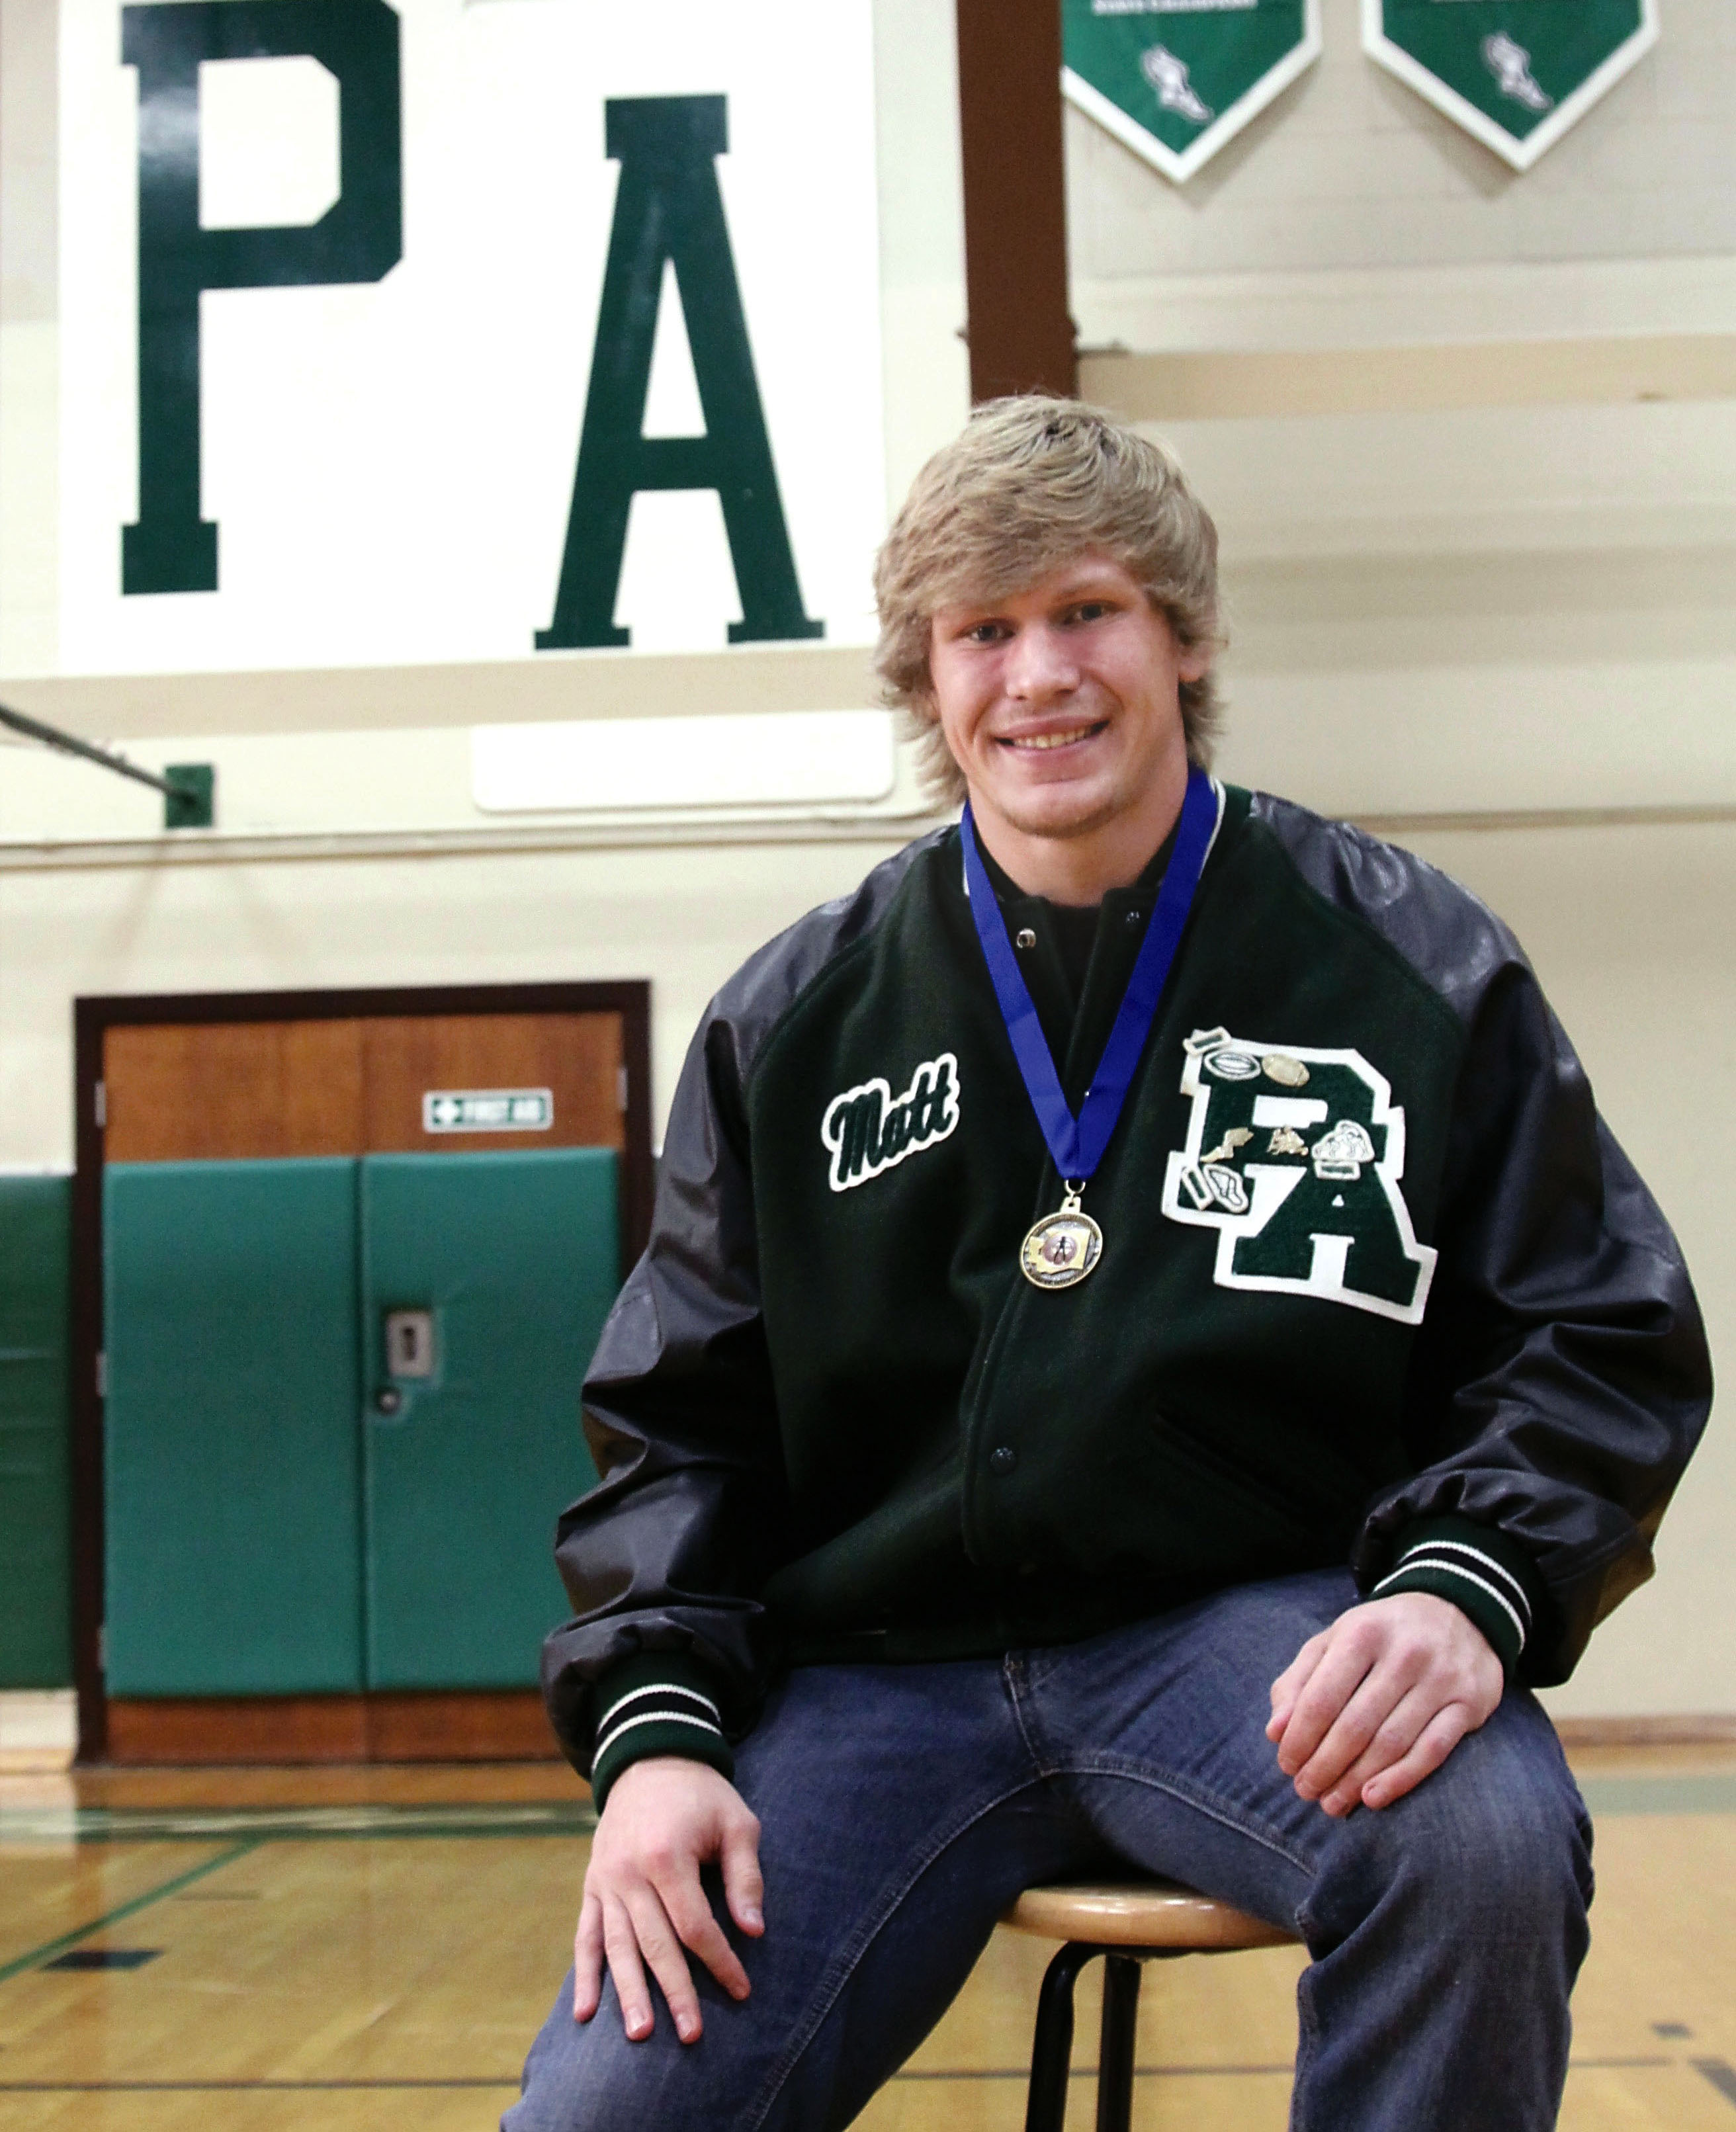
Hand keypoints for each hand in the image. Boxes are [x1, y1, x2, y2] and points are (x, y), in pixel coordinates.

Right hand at [574, 1757, 764, 2043]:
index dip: (719, 1960)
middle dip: (675, 1992)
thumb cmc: (702, 1795)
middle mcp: (630, 1872)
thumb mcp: (737, 1823)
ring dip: (628, 1993)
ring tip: (641, 2034)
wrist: (649, 1759)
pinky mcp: (592, 1884)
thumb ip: (745, 1877)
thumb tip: (754, 1930)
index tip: (741, 1989)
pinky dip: (585, 1974)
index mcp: (667, 1855)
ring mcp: (606, 1880)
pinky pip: (585, 1935)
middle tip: (691, 2035)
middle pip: (654, 1944)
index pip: (694, 1925)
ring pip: (616, 1947)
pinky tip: (585, 2013)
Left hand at [1267, 1592, 1501, 1816]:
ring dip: (1356, 1780)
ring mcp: (1441, 1678)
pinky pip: (1433, 1751)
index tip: (1286, 1765)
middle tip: (1306, 1791)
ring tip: (1333, 1803)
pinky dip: (1401, 1779)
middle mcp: (1404, 1653)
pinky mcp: (1469, 1703)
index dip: (1300, 1739)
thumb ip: (1299, 1682)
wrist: (1459, 1611)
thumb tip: (1275, 1732)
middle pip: (1355, 1726)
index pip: (1322, 1697)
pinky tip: (1373, 1798)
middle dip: (1324, 1766)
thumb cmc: (1380, 1635)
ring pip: (1391, 1743)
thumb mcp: (1334, 1641)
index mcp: (1362, 1633)